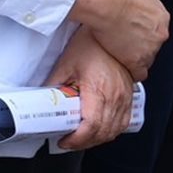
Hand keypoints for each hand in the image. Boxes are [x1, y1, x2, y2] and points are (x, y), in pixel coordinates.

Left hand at [45, 27, 136, 150]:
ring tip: (82, 137)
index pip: (90, 127)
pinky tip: (101, 128)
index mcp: (99, 91)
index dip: (76, 140)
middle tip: (69, 141)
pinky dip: (112, 130)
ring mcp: (124, 97)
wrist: (114, 29)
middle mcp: (115, 97)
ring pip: (114, 130)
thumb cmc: (91, 44)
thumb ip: (54, 84)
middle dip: (84, 143)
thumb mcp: (66, 63)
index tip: (64, 140)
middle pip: (102, 133)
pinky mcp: (129, 95)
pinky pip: (124, 122)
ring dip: (98, 138)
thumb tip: (43, 100)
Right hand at [77, 0, 168, 79]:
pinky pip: (138, 73)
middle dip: (141, 43)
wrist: (106, 2)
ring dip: (135, 55)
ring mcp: (149, 50)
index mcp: (162, 18)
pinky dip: (132, 71)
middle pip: (153, 44)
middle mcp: (159, 35)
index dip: (145, 30)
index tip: (134, 28)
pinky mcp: (135, 61)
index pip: (158, 29)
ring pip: (146, 58)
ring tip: (120, 49)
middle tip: (125, 37)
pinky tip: (123, 64)